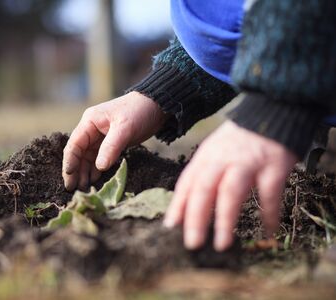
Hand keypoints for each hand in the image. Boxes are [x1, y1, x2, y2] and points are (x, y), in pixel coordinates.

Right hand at [63, 91, 165, 190]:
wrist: (156, 105)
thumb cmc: (139, 112)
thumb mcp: (125, 129)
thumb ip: (111, 147)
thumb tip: (99, 167)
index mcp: (89, 122)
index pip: (74, 144)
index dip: (70, 161)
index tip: (69, 177)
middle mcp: (91, 129)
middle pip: (78, 153)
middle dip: (75, 170)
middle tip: (72, 189)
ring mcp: (100, 137)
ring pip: (87, 158)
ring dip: (84, 172)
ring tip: (83, 189)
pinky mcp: (110, 144)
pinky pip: (99, 158)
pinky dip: (96, 169)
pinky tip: (95, 180)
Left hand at [163, 121, 297, 250]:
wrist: (270, 112)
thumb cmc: (237, 141)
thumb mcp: (213, 152)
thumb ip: (201, 176)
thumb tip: (185, 210)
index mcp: (205, 157)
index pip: (187, 183)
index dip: (178, 205)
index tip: (170, 228)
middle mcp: (222, 159)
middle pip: (204, 188)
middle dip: (196, 217)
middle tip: (192, 243)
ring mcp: (247, 162)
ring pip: (231, 191)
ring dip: (225, 219)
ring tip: (221, 244)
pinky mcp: (273, 165)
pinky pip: (268, 193)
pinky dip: (269, 212)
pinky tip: (267, 231)